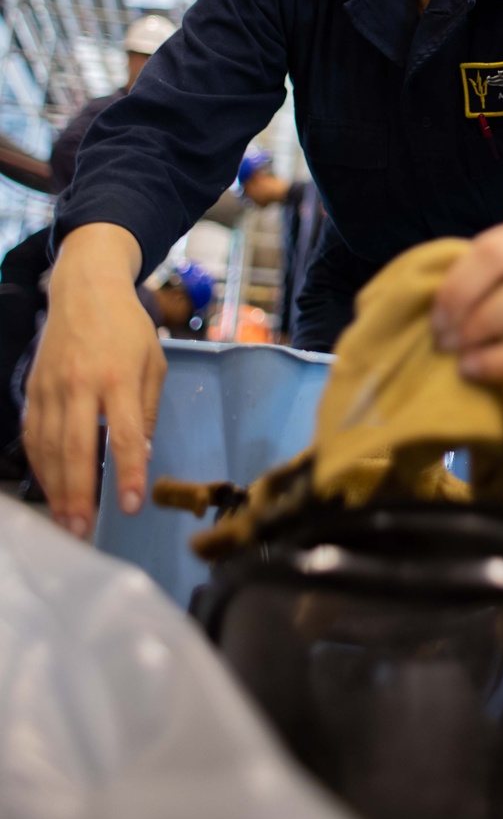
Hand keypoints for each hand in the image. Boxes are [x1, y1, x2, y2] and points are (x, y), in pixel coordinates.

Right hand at [22, 224, 165, 537]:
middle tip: (82, 529)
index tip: (129, 505)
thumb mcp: (154, 362)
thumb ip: (147, 409)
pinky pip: (32, 434)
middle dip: (79, 492)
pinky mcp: (33, 388)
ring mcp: (51, 386)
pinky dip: (39, 464)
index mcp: (118, 376)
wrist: (85, 288)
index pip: (122, 433)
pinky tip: (49, 486)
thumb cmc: (128, 327)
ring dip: (56, 487)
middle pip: (77, 446)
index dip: (126, 471)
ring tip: (66, 521)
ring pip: (49, 446)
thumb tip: (141, 455)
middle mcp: (80, 383)